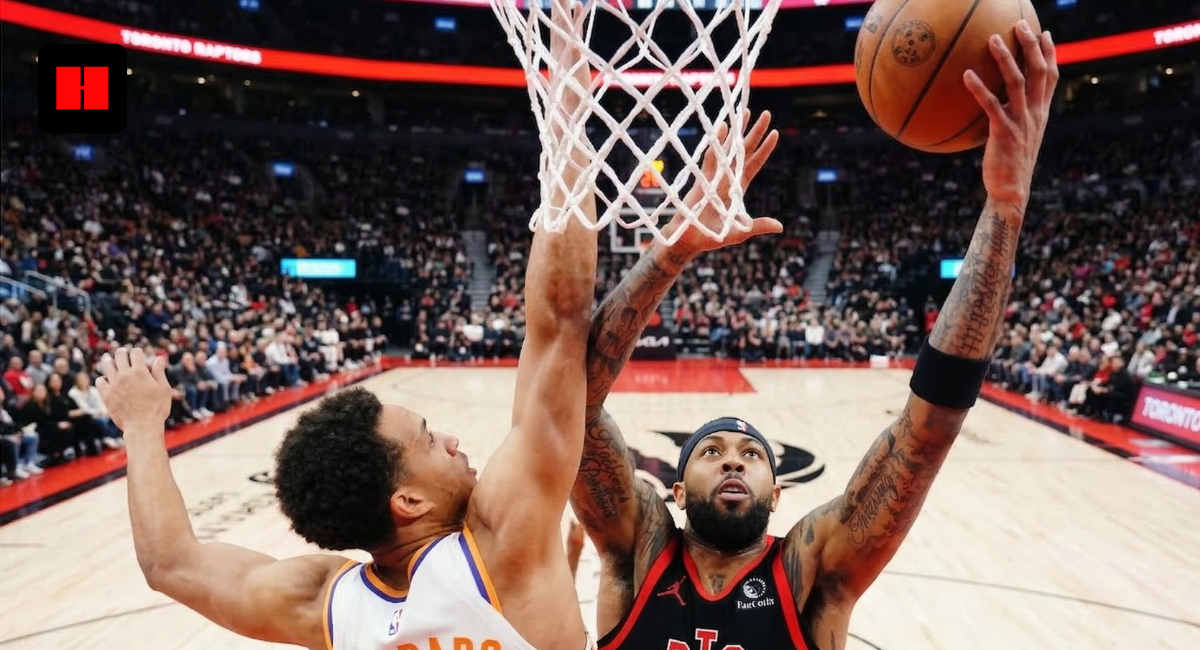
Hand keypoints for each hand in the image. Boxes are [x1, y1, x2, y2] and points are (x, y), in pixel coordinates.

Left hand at [96, 348, 172, 433]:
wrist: (142, 426)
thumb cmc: (157, 408)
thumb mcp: (164, 389)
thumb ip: (159, 372)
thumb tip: (159, 357)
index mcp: (140, 372)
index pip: (136, 353)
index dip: (138, 351)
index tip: (138, 353)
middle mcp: (125, 375)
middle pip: (120, 356)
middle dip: (122, 352)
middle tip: (122, 352)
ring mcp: (114, 384)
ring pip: (107, 366)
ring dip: (109, 361)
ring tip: (108, 359)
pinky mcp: (106, 395)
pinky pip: (100, 381)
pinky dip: (102, 378)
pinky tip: (106, 380)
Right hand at [672, 110, 781, 254]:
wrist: (688, 239)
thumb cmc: (712, 237)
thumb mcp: (740, 232)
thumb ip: (758, 226)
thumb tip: (780, 226)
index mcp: (739, 188)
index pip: (755, 163)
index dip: (765, 149)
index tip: (775, 133)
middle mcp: (729, 178)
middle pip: (745, 150)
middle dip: (754, 132)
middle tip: (765, 113)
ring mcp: (715, 176)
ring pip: (728, 148)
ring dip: (736, 131)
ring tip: (743, 112)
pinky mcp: (702, 178)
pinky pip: (710, 156)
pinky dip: (716, 142)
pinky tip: (722, 127)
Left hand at [964, 20, 1058, 211]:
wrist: (1011, 192)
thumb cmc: (1008, 165)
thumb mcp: (1015, 137)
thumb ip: (1011, 117)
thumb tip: (994, 103)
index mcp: (1041, 113)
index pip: (1050, 77)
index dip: (1050, 54)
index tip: (1045, 33)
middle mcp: (1035, 114)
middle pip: (1038, 71)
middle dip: (1031, 45)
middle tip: (1020, 24)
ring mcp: (1021, 122)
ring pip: (1017, 82)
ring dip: (1006, 58)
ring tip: (992, 38)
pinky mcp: (1004, 133)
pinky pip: (991, 106)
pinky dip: (979, 89)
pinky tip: (966, 75)